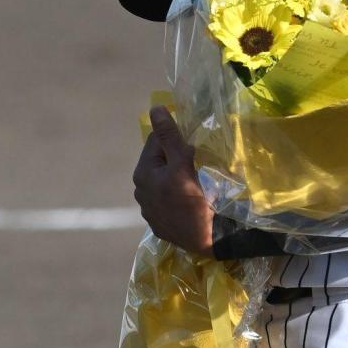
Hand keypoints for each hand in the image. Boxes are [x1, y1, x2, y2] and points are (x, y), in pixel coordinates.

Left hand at [133, 105, 214, 255]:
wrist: (207, 239)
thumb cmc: (194, 197)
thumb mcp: (182, 161)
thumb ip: (168, 135)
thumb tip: (155, 108)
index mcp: (142, 173)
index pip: (156, 141)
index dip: (176, 139)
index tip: (192, 147)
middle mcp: (140, 192)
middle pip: (160, 162)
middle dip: (176, 158)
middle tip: (197, 164)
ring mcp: (150, 211)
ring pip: (165, 181)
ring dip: (177, 177)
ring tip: (196, 182)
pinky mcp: (161, 225)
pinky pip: (169, 200)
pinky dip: (178, 195)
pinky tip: (192, 199)